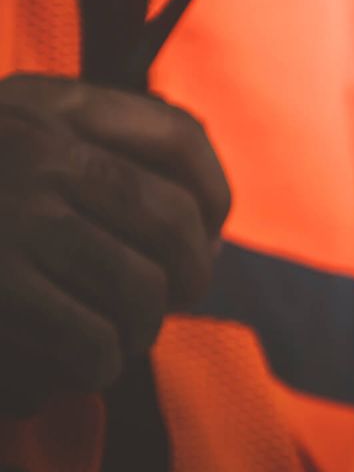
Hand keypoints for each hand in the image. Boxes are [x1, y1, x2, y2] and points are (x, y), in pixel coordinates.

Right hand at [0, 74, 229, 416]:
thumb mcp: (18, 145)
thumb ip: (99, 157)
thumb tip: (207, 229)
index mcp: (46, 107)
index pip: (178, 138)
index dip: (214, 197)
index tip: (208, 236)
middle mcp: (34, 150)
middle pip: (173, 223)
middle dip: (189, 276)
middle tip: (170, 303)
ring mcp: (15, 217)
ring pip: (142, 289)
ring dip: (142, 328)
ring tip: (119, 336)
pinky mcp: (0, 286)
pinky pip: (95, 340)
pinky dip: (100, 364)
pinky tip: (82, 363)